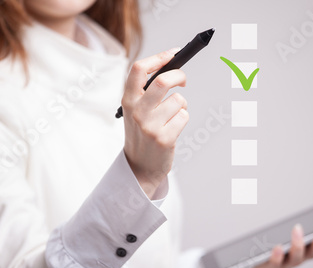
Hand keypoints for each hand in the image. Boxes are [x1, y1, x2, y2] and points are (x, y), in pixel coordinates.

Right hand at [121, 48, 187, 198]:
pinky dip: (183, 119)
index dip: (158, 57)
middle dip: (179, 76)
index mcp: (128, 100)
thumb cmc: (142, 134)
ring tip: (172, 116)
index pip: (139, 69)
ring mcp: (150, 126)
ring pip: (179, 100)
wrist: (139, 168)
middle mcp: (137, 111)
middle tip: (183, 81)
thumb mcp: (136, 111)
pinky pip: (184, 116)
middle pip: (163, 81)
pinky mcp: (164, 138)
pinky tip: (173, 129)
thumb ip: (147, 92)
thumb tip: (172, 68)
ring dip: (181, 105)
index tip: (173, 53)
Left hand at [253, 223, 312, 267]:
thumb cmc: (285, 248)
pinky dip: (277, 255)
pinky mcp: (273, 267)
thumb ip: (308, 225)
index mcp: (312, 248)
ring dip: (298, 244)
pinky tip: (276, 246)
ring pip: (297, 257)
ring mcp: (289, 262)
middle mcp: (304, 257)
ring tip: (297, 228)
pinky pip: (276, 262)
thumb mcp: (298, 237)